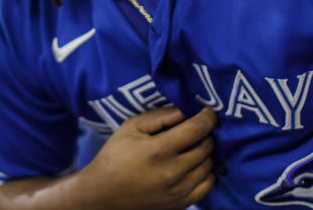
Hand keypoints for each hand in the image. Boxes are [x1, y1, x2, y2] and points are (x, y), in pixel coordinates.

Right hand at [75, 107, 216, 209]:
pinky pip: (208, 185)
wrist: (103, 195)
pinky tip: (195, 165)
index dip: (208, 117)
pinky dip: (206, 172)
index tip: (208, 111)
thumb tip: (184, 111)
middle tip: (196, 128)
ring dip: (205, 152)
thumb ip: (159, 117)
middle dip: (205, 133)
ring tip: (193, 146)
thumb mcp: (130, 128)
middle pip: (206, 146)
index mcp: (158, 150)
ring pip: (209, 165)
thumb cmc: (115, 157)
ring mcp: (178, 191)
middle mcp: (172, 172)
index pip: (197, 129)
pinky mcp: (181, 204)